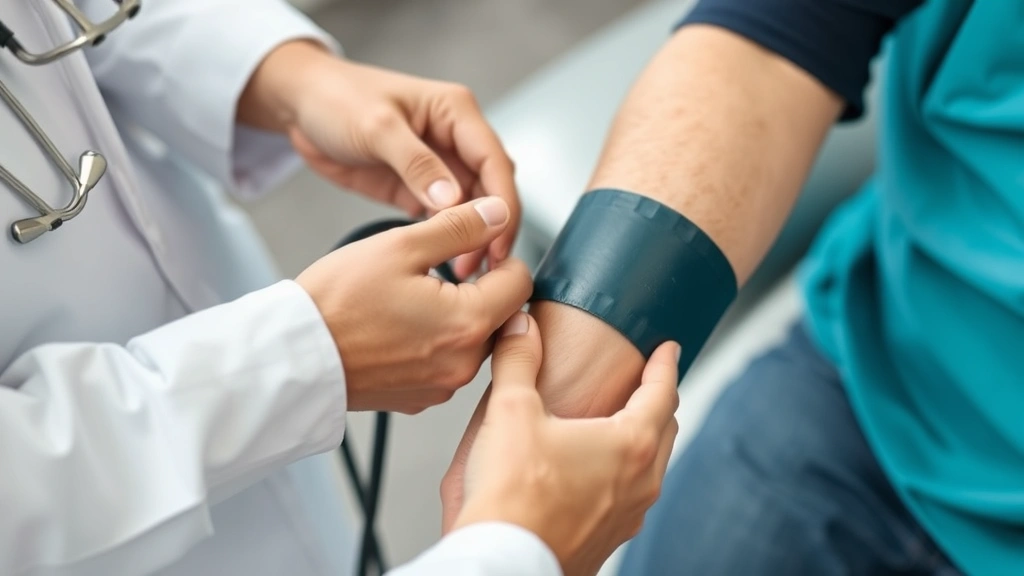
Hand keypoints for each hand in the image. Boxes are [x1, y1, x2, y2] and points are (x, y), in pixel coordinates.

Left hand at [239, 41, 518, 277]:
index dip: (503, 205)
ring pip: (472, 208)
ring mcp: (440, 165)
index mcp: (456, 113)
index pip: (495, 162)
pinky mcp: (419, 187)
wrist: (301, 105)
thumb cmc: (337, 98)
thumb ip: (416, 164)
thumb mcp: (376, 127)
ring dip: (472, 238)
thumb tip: (452, 202)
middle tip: (481, 268)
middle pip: (492, 189)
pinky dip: (449, 239)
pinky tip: (445, 263)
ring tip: (463, 273)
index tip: (498, 242)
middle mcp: (455, 138)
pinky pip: (444, 217)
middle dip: (492, 228)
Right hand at [295, 198, 531, 413]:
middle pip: (501, 315)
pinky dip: (432, 343)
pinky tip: (397, 328)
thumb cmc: (336, 303)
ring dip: (455, 316)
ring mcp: (441, 386)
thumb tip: (499, 213)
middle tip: (432, 272)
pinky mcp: (420, 398)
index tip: (470, 250)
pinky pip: (445, 363)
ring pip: (472, 340)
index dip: (499, 257)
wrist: (291, 357)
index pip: (520, 282)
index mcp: (468, 323)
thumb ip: (460, 227)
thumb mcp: (402, 246)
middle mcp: (463, 364)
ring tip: (408, 300)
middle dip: (479, 289)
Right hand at [440, 301, 646, 530]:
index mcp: (631, 445)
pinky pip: (627, 499)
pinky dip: (621, 476)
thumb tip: (519, 327)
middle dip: (657, 401)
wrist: (503, 563)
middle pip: (665, 429)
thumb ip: (517, 361)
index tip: (667, 349)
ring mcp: (626, 517)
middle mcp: (640, 483)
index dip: (665, 364)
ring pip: (650, 469)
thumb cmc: (512, 497)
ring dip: (641, 441)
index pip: (663, 392)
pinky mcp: (606, 541)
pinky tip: (590, 474)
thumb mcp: (511, 412)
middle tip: (644, 383)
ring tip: (616, 427)